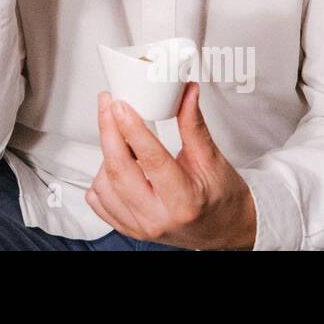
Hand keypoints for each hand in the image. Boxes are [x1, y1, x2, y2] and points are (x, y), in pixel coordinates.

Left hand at [88, 81, 257, 250]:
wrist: (225, 230)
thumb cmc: (221, 199)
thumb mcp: (212, 160)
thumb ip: (193, 125)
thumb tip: (186, 93)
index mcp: (184, 200)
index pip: (151, 159)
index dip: (132, 128)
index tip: (120, 105)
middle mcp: (159, 218)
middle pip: (119, 170)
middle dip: (108, 130)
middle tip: (109, 105)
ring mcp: (141, 227)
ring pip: (104, 185)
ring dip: (106, 156)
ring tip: (119, 138)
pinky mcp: (130, 229)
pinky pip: (99, 201)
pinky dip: (100, 179)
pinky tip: (114, 166)